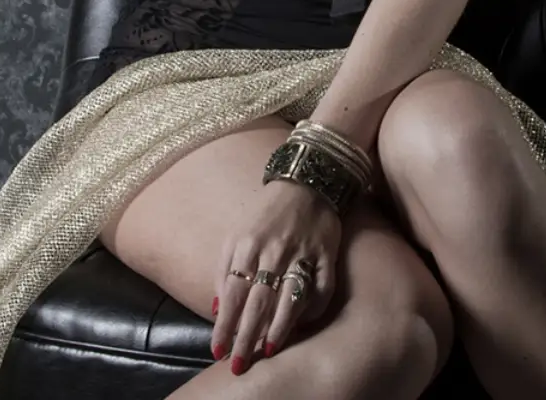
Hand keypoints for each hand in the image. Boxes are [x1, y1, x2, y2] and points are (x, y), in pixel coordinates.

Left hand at [210, 178, 342, 374]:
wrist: (306, 180)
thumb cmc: (266, 213)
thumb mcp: (236, 233)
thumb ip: (224, 269)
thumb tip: (217, 308)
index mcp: (248, 245)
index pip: (233, 293)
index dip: (225, 325)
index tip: (217, 351)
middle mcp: (275, 251)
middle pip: (259, 302)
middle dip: (247, 337)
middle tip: (239, 364)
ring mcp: (303, 253)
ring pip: (290, 298)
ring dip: (279, 328)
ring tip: (269, 351)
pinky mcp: (327, 254)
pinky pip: (322, 288)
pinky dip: (314, 308)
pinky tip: (304, 324)